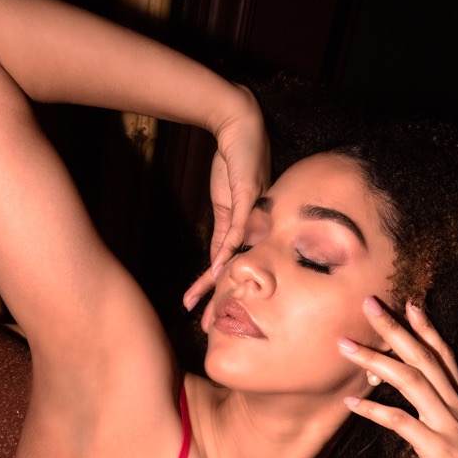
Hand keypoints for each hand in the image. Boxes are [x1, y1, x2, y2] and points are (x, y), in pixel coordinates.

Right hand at [183, 85, 269, 315]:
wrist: (239, 127)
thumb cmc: (233, 161)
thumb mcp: (225, 202)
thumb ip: (224, 229)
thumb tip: (217, 258)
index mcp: (247, 231)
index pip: (227, 268)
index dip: (215, 292)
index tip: (204, 313)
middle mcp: (253, 229)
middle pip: (232, 273)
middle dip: (216, 302)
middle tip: (207, 329)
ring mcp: (252, 218)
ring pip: (233, 261)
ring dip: (216, 288)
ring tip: (205, 310)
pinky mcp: (248, 203)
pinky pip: (236, 234)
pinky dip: (226, 254)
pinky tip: (218, 273)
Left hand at [338, 297, 457, 457]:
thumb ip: (442, 423)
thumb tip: (416, 411)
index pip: (444, 356)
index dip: (427, 328)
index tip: (408, 302)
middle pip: (423, 357)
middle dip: (395, 328)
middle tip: (368, 303)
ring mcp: (449, 426)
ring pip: (410, 380)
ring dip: (375, 359)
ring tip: (345, 345)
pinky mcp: (439, 449)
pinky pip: (401, 422)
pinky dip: (374, 410)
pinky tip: (350, 402)